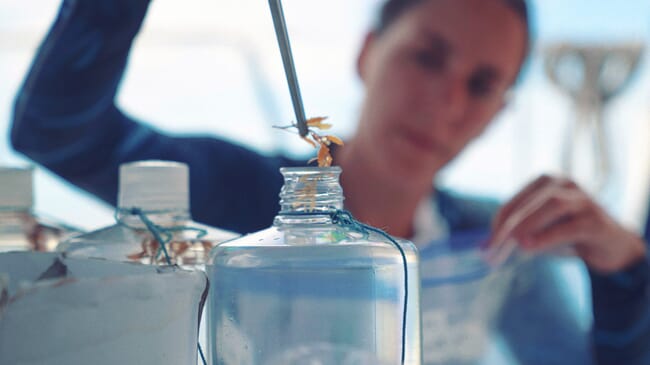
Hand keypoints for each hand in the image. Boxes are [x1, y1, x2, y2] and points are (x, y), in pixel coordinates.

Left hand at [489, 175, 646, 272]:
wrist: (612, 246)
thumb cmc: (569, 235)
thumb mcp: (541, 231)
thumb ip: (520, 233)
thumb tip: (489, 246)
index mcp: (547, 183)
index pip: (517, 200)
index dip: (499, 220)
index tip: (487, 241)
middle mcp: (565, 184)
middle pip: (532, 202)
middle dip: (509, 224)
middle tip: (494, 246)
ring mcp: (583, 200)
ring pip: (552, 206)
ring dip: (528, 225)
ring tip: (513, 243)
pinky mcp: (596, 220)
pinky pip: (569, 226)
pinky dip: (547, 237)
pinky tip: (530, 248)